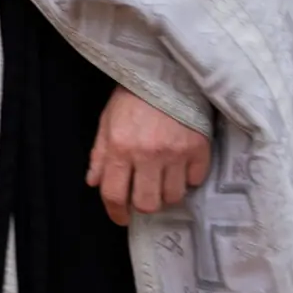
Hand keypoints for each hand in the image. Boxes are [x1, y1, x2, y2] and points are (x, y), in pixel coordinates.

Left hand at [87, 87, 210, 226]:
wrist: (165, 74)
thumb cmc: (132, 98)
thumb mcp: (106, 122)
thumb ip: (99, 155)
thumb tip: (94, 183)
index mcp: (120, 148)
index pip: (115, 193)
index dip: (116, 212)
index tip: (121, 218)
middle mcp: (147, 154)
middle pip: (148, 204)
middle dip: (144, 205)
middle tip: (143, 196)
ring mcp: (176, 153)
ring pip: (173, 196)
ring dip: (166, 193)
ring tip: (162, 179)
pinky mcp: (199, 149)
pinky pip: (195, 180)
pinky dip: (188, 178)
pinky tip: (181, 166)